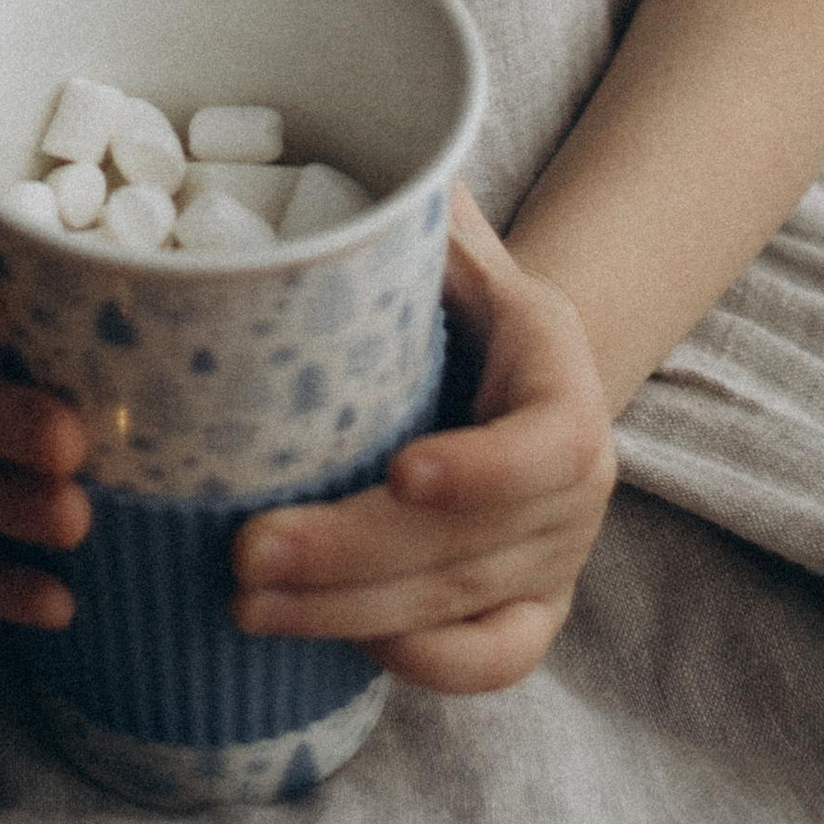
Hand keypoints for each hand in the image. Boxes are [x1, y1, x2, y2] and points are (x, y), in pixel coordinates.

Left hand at [229, 183, 616, 693]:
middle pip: (476, 542)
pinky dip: (428, 665)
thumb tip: (358, 158)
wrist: (519, 369)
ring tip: (244, 602)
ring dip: (350, 613)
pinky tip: (342, 649)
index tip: (399, 469)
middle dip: (354, 556)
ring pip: (463, 604)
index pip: (546, 445)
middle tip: (245, 554)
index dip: (482, 469)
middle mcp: (578, 480)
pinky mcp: (535, 608)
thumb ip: (411, 210)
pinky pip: (498, 657)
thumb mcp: (451, 243)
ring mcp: (559, 553)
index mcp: (561, 378)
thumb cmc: (458, 296)